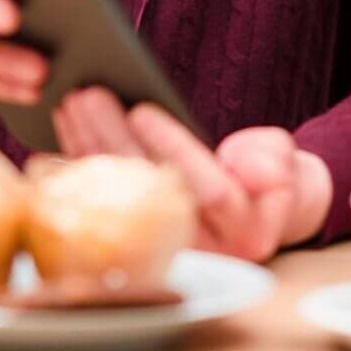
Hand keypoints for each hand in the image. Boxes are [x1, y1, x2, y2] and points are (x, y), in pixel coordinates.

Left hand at [53, 87, 333, 261]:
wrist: (260, 213)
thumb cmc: (273, 179)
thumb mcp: (284, 161)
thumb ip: (271, 160)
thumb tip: (244, 165)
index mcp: (247, 234)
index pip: (208, 192)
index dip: (173, 148)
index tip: (142, 110)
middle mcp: (203, 253)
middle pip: (150, 195)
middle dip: (115, 141)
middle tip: (90, 96)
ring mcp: (166, 252)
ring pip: (118, 200)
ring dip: (90, 149)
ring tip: (73, 104)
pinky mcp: (137, 243)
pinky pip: (103, 205)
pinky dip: (83, 166)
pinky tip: (65, 133)